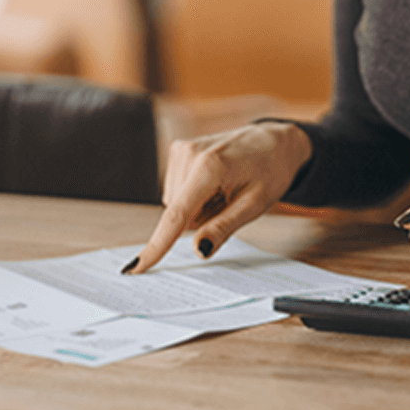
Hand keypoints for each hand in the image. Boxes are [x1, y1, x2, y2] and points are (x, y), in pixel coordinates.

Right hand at [123, 121, 311, 273]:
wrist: (273, 142)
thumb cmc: (269, 171)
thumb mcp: (255, 205)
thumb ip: (223, 228)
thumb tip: (199, 251)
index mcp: (209, 168)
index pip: (176, 216)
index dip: (156, 246)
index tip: (136, 268)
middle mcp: (189, 154)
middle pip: (179, 213)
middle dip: (200, 219)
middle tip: (228, 202)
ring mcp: (181, 150)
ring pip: (177, 204)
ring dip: (198, 206)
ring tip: (223, 190)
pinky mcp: (178, 150)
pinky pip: (177, 191)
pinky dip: (194, 195)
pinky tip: (213, 183)